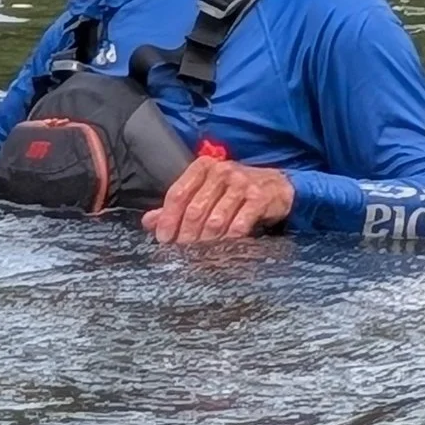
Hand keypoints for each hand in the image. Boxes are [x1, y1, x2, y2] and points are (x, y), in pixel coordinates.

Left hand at [143, 156, 292, 243]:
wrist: (276, 185)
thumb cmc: (234, 190)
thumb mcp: (205, 191)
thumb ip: (178, 205)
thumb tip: (148, 221)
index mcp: (202, 167)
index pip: (178, 193)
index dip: (168, 218)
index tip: (163, 239)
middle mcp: (221, 171)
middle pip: (195, 209)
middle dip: (185, 235)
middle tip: (181, 254)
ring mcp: (241, 183)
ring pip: (215, 219)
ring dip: (205, 241)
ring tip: (199, 256)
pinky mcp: (259, 198)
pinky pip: (240, 224)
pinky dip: (229, 240)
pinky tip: (223, 251)